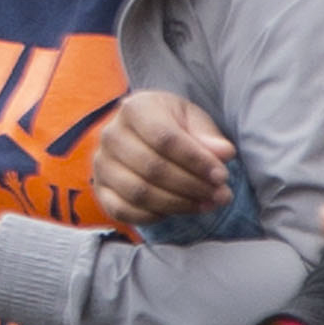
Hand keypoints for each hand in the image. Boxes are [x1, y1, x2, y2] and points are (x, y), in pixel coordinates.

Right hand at [90, 90, 235, 228]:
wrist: (142, 135)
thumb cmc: (172, 125)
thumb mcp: (193, 121)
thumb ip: (208, 136)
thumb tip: (223, 153)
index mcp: (135, 108)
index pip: (165, 138)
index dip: (196, 160)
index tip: (221, 176)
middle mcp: (111, 134)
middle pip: (152, 168)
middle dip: (192, 186)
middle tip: (220, 195)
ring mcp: (101, 164)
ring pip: (139, 192)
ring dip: (178, 204)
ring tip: (206, 204)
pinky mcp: (100, 190)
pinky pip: (123, 211)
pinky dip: (153, 216)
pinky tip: (178, 210)